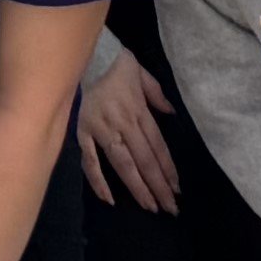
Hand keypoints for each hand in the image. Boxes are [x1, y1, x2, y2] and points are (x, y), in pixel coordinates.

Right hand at [72, 44, 183, 213]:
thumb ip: (157, 96)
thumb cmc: (116, 63)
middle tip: (170, 208)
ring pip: (122, 164)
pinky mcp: (83, 132)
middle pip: (144, 161)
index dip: (168, 169)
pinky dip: (98, 181)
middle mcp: (123, 124)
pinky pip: (90, 161)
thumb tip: (171, 114)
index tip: (177, 189)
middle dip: (158, 186)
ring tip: (150, 207)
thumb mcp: (143, 74)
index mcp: (139, 111)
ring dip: (137, 188)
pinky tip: (109, 200)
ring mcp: (102, 130)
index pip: (157, 147)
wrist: (86, 52)